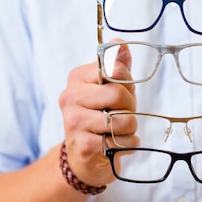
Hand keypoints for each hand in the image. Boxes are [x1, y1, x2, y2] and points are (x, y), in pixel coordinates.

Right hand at [58, 42, 137, 186]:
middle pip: (119, 94)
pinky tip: (116, 145)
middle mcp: (70, 98)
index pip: (115, 69)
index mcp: (77, 78)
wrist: (83, 157)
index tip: (120, 94)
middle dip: (130, 107)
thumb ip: (117, 66)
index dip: (127, 83)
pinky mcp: (83, 146)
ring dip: (130, 129)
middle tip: (122, 115)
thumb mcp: (110, 89)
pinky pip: (123, 141)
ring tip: (118, 132)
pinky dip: (128, 144)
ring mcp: (74, 122)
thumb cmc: (100, 117)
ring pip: (124, 120)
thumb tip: (121, 44)